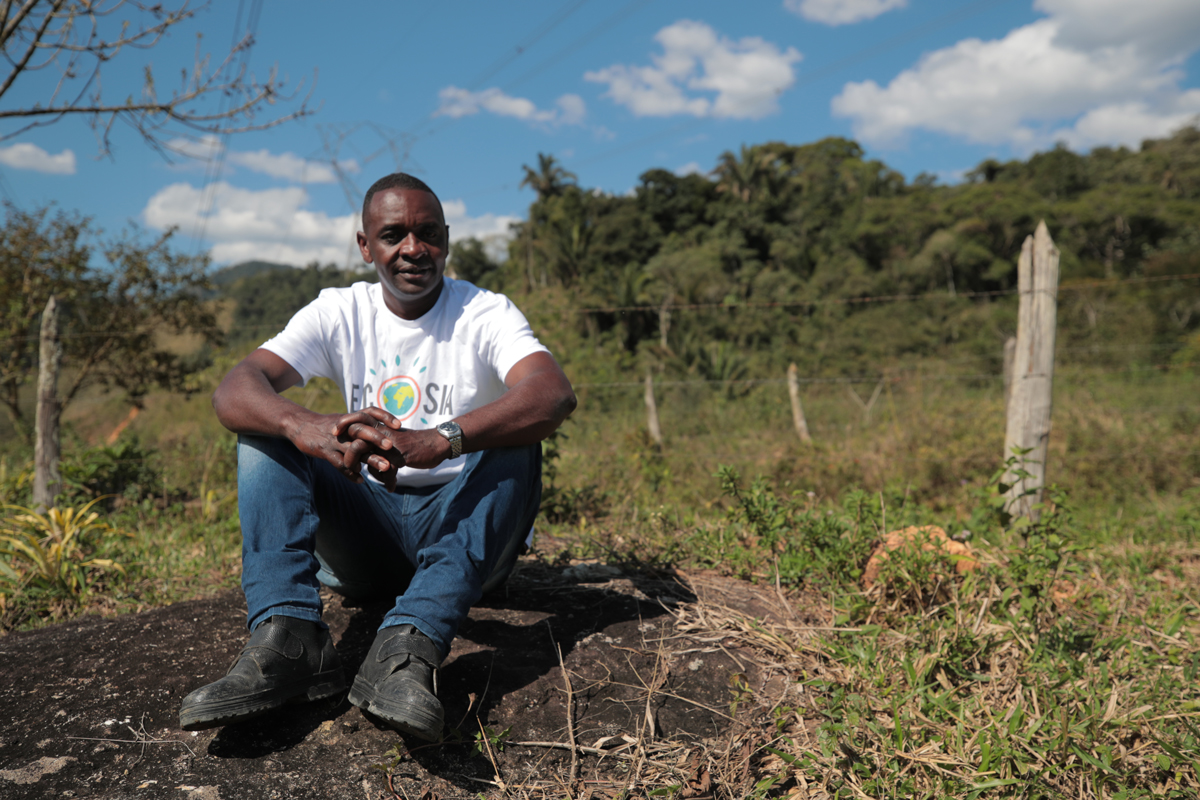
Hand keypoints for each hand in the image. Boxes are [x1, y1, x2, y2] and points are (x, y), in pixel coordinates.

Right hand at [281, 408, 396, 484]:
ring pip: (353, 450)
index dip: (385, 417)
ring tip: (385, 468)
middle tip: (391, 446)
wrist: (300, 425)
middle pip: (362, 430)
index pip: (370, 412)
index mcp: (351, 419)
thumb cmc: (326, 425)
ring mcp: (335, 440)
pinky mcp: (324, 451)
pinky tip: (360, 480)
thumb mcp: (344, 421)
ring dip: (370, 459)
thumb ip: (361, 425)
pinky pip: (338, 463)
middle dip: (377, 438)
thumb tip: (381, 430)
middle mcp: (344, 428)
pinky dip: (350, 472)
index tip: (399, 425)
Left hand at [333, 407, 452, 488]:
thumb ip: (379, 450)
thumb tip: (369, 466)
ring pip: (368, 455)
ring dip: (365, 470)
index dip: (345, 423)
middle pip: (357, 436)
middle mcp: (384, 433)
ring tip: (362, 478)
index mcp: (381, 426)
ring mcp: (391, 445)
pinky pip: (387, 471)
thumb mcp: (394, 444)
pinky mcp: (401, 456)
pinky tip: (390, 487)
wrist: (436, 443)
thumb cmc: (414, 444)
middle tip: (346, 467)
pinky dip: (388, 480)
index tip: (335, 434)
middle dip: (348, 453)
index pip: (358, 419)